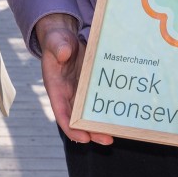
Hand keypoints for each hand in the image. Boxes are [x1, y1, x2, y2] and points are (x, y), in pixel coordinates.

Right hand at [36, 13, 112, 145]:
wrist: (66, 36)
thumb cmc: (58, 40)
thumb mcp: (56, 40)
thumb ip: (58, 47)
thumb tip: (64, 53)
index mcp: (55, 87)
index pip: (61, 112)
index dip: (71, 127)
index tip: (83, 138)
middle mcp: (68, 95)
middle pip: (78, 119)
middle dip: (92, 132)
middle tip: (108, 139)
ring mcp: (81, 93)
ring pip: (91, 114)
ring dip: (102, 125)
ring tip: (119, 132)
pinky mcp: (92, 87)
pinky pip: (100, 102)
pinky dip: (108, 110)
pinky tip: (122, 115)